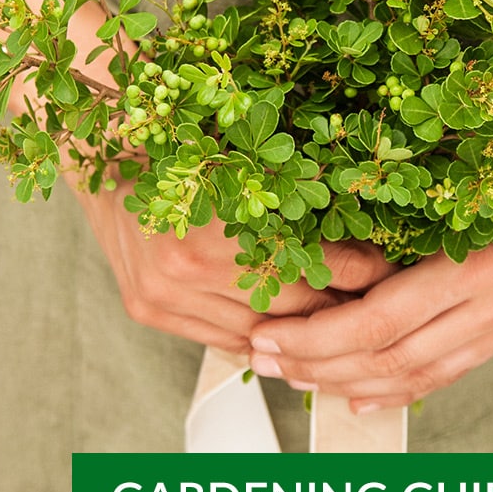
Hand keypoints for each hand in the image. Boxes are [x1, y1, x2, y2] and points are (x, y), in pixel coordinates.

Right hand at [75, 179, 398, 353]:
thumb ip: (291, 195)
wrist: (104, 156)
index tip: (388, 271)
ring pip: (259, 332)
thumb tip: (354, 226)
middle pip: (290, 305)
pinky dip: (260, 340)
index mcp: (219, 217)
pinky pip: (222, 341)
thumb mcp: (244, 159)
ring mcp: (164, 294)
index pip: (313, 261)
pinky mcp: (147, 310)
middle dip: (340, 306)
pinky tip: (288, 337)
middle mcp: (188, 264)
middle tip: (376, 303)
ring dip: (304, 332)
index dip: (359, 270)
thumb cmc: (183, 150)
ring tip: (340, 323)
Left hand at [245, 220, 492, 410]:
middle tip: (263, 359)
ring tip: (297, 378)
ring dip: (351, 382)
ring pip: (417, 373)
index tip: (267, 334)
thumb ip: (398, 203)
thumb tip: (314, 239)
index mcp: (482, 261)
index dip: (317, 337)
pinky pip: (450, 370)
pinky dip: (403, 389)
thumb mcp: (459, 157)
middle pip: (392, 356)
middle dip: (319, 365)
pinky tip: (363, 396)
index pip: (380, 321)